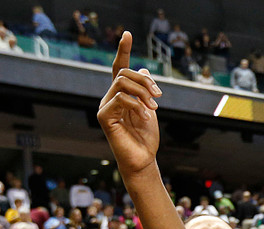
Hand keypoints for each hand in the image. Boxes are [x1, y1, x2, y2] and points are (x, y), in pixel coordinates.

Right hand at [97, 32, 162, 176]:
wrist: (143, 159)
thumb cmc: (146, 137)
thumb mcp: (150, 109)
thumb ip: (146, 91)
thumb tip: (143, 69)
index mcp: (121, 94)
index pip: (119, 68)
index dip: (123, 50)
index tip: (128, 34)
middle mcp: (110, 97)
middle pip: (124, 72)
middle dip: (145, 81)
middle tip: (159, 97)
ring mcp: (105, 106)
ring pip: (122, 82)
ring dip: (143, 92)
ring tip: (154, 109)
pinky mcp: (104, 117)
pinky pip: (121, 98)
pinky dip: (137, 105)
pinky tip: (145, 117)